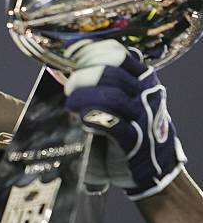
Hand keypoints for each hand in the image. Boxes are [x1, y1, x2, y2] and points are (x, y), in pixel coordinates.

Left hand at [63, 39, 185, 199]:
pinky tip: (82, 118)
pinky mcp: (136, 142)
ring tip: (71, 104)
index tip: (73, 62)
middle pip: (112, 72)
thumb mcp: (127, 103)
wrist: (154, 168)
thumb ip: (109, 86)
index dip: (91, 54)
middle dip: (83, 76)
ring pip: (112, 96)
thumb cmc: (132, 132)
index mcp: (144, 79)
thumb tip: (71, 72)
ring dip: (84, 97)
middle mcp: (147, 94)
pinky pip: (114, 125)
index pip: (118, 55)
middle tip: (69, 88)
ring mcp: (143, 117)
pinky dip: (93, 118)